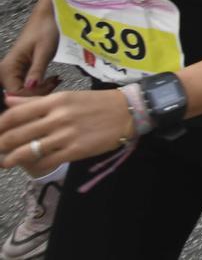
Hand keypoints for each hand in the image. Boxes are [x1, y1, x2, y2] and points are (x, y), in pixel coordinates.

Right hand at [0, 11, 56, 96]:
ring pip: (23, 92)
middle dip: (38, 92)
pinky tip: (51, 79)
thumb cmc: (44, 30)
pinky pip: (27, 86)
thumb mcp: (44, 51)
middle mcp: (6, 72)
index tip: (52, 83)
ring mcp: (12, 73)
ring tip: (55, 80)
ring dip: (40, 90)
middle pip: (18, 94)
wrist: (47, 18)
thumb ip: (37, 70)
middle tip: (55, 81)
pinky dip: (40, 86)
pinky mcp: (20, 73)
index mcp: (8, 67)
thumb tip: (31, 87)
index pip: (17, 93)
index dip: (35, 92)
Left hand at [0, 88, 134, 171]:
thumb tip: (7, 100)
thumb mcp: (67, 96)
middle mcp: (58, 117)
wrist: (128, 112)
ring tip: (6, 162)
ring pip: (27, 151)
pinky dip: (34, 165)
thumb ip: (35, 101)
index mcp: (55, 101)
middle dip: (0, 145)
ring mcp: (66, 135)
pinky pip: (47, 161)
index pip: (15, 114)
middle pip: (16, 134)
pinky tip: (30, 166)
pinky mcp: (76, 150)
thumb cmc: (96, 103)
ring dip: (11, 159)